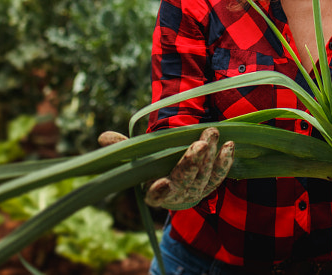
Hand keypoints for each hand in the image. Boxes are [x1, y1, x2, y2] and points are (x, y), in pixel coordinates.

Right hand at [101, 127, 233, 210]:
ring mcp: (195, 192)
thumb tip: (103, 138)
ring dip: (210, 155)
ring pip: (204, 176)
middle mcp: (176, 196)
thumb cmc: (153, 165)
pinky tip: (228, 146)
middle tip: (199, 144)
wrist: (176, 175)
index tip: (162, 183)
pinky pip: (220, 176)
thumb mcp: (137, 157)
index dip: (159, 191)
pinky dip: (225, 162)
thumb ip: (123, 148)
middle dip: (192, 163)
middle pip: (185, 182)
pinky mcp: (210, 186)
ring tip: (212, 133)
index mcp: (154, 192)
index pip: (155, 197)